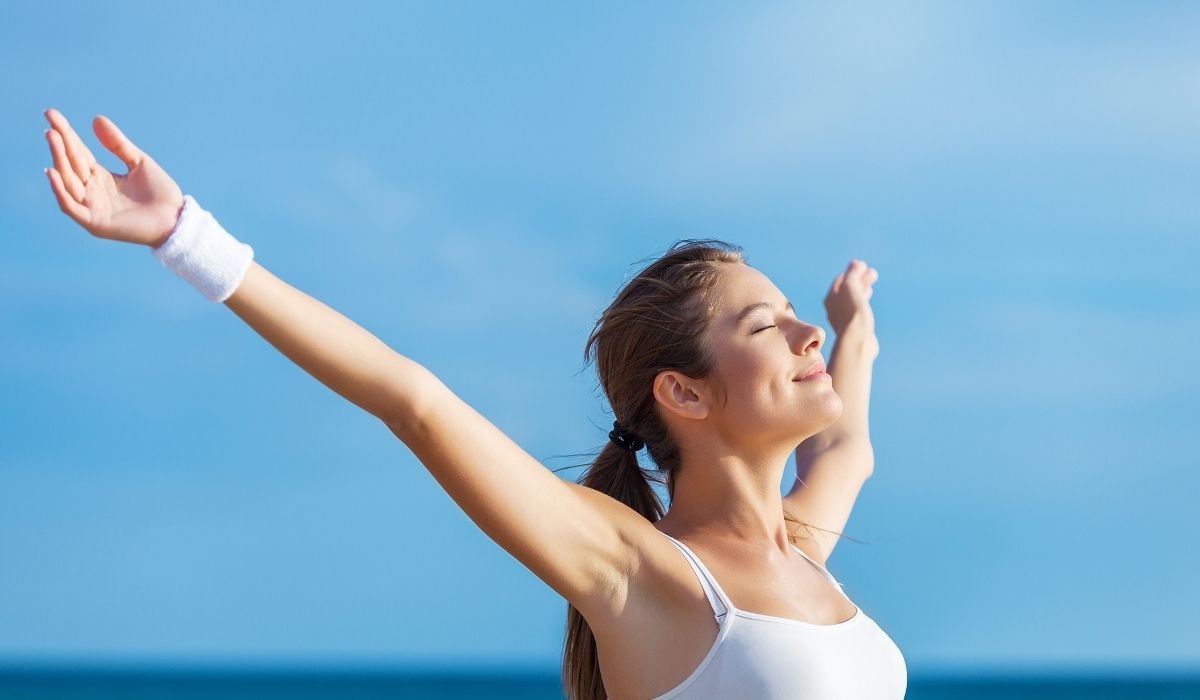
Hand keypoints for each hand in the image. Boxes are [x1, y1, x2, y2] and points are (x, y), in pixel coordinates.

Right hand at [42, 108, 183, 247]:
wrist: (176, 219)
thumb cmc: (160, 193)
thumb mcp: (139, 162)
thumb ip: (118, 144)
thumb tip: (96, 119)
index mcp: (100, 177)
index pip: (77, 152)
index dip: (66, 134)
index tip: (51, 114)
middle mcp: (92, 191)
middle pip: (70, 165)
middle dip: (59, 145)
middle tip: (51, 127)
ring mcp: (92, 208)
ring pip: (68, 182)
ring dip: (59, 161)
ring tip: (52, 138)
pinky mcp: (95, 223)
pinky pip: (71, 207)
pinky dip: (60, 191)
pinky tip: (53, 172)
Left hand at [823, 259, 879, 355]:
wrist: (857, 340)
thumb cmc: (852, 312)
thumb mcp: (851, 287)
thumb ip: (852, 274)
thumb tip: (856, 263)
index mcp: (830, 298)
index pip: (841, 280)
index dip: (852, 271)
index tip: (863, 266)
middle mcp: (834, 309)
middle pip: (847, 290)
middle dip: (859, 280)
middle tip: (873, 273)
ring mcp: (844, 319)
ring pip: (853, 300)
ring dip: (862, 290)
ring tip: (871, 285)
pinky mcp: (853, 328)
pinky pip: (857, 311)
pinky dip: (863, 304)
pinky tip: (868, 306)